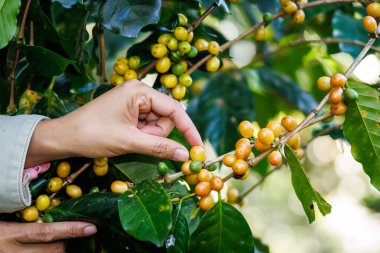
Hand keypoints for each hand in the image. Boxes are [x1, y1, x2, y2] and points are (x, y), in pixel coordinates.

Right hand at [0, 221, 95, 252]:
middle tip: (76, 231)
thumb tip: (45, 212)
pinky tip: (52, 248)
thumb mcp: (1, 217)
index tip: (91, 227)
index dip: (70, 230)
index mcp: (8, 236)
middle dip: (67, 242)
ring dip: (61, 250)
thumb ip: (22, 217)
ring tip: (62, 241)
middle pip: (54, 251)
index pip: (46, 233)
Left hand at [26, 80, 201, 166]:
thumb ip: (159, 147)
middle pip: (165, 117)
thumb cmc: (93, 134)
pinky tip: (126, 138)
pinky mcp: (129, 111)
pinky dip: (142, 136)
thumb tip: (185, 155)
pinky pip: (146, 126)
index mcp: (139, 90)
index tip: (199, 147)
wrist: (64, 137)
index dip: (188, 129)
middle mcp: (139, 92)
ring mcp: (133, 101)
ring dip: (148, 136)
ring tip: (127, 139)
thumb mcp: (129, 141)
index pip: (174, 109)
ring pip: (157, 124)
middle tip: (137, 141)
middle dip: (156, 134)